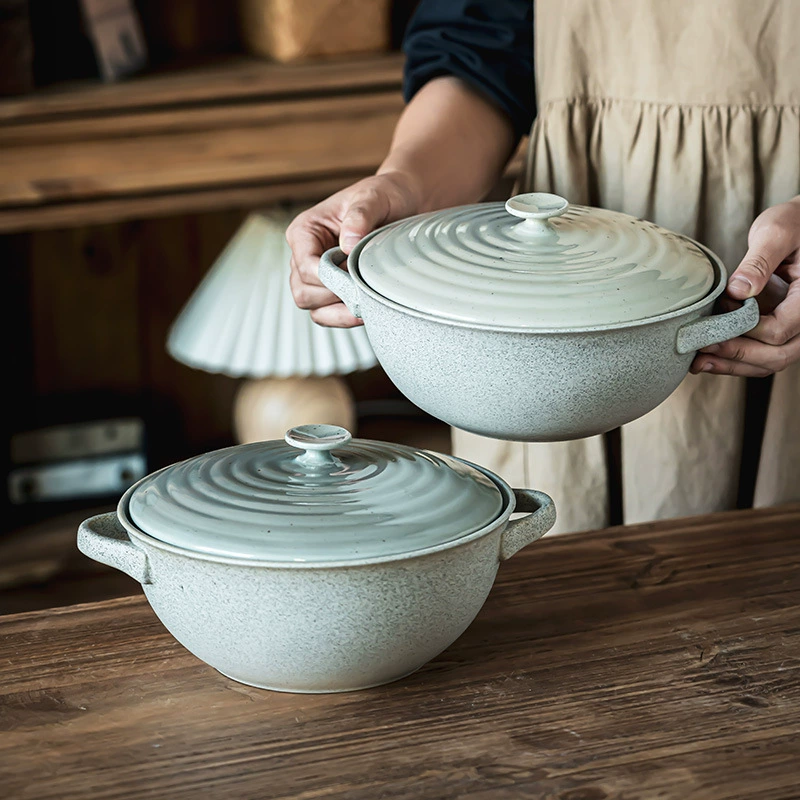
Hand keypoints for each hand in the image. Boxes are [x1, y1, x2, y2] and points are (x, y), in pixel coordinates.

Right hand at [286, 170, 421, 327]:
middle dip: (335, 295)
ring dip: (339, 310)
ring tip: (366, 301)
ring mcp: (316, 276)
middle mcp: (305, 254)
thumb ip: (361, 215)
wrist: (405, 204)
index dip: (330, 278)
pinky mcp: (331, 290)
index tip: (357, 276)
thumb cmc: (385, 196)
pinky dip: (343, 317)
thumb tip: (348, 243)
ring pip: (313, 308)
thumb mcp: (375, 196)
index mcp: (305, 230)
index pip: (305, 267)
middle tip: (365, 287)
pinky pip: (327, 315)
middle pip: (304, 292)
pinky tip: (365, 309)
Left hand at [691, 196, 799, 376]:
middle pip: (778, 355)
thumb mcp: (776, 232)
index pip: (781, 330)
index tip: (716, 322)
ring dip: (734, 364)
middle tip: (701, 350)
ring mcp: (797, 326)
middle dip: (737, 355)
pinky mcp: (782, 327)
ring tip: (697, 362)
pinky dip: (737, 358)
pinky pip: (764, 353)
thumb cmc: (795, 223)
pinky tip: (708, 357)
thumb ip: (759, 262)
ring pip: (770, 361)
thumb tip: (739, 292)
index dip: (746, 332)